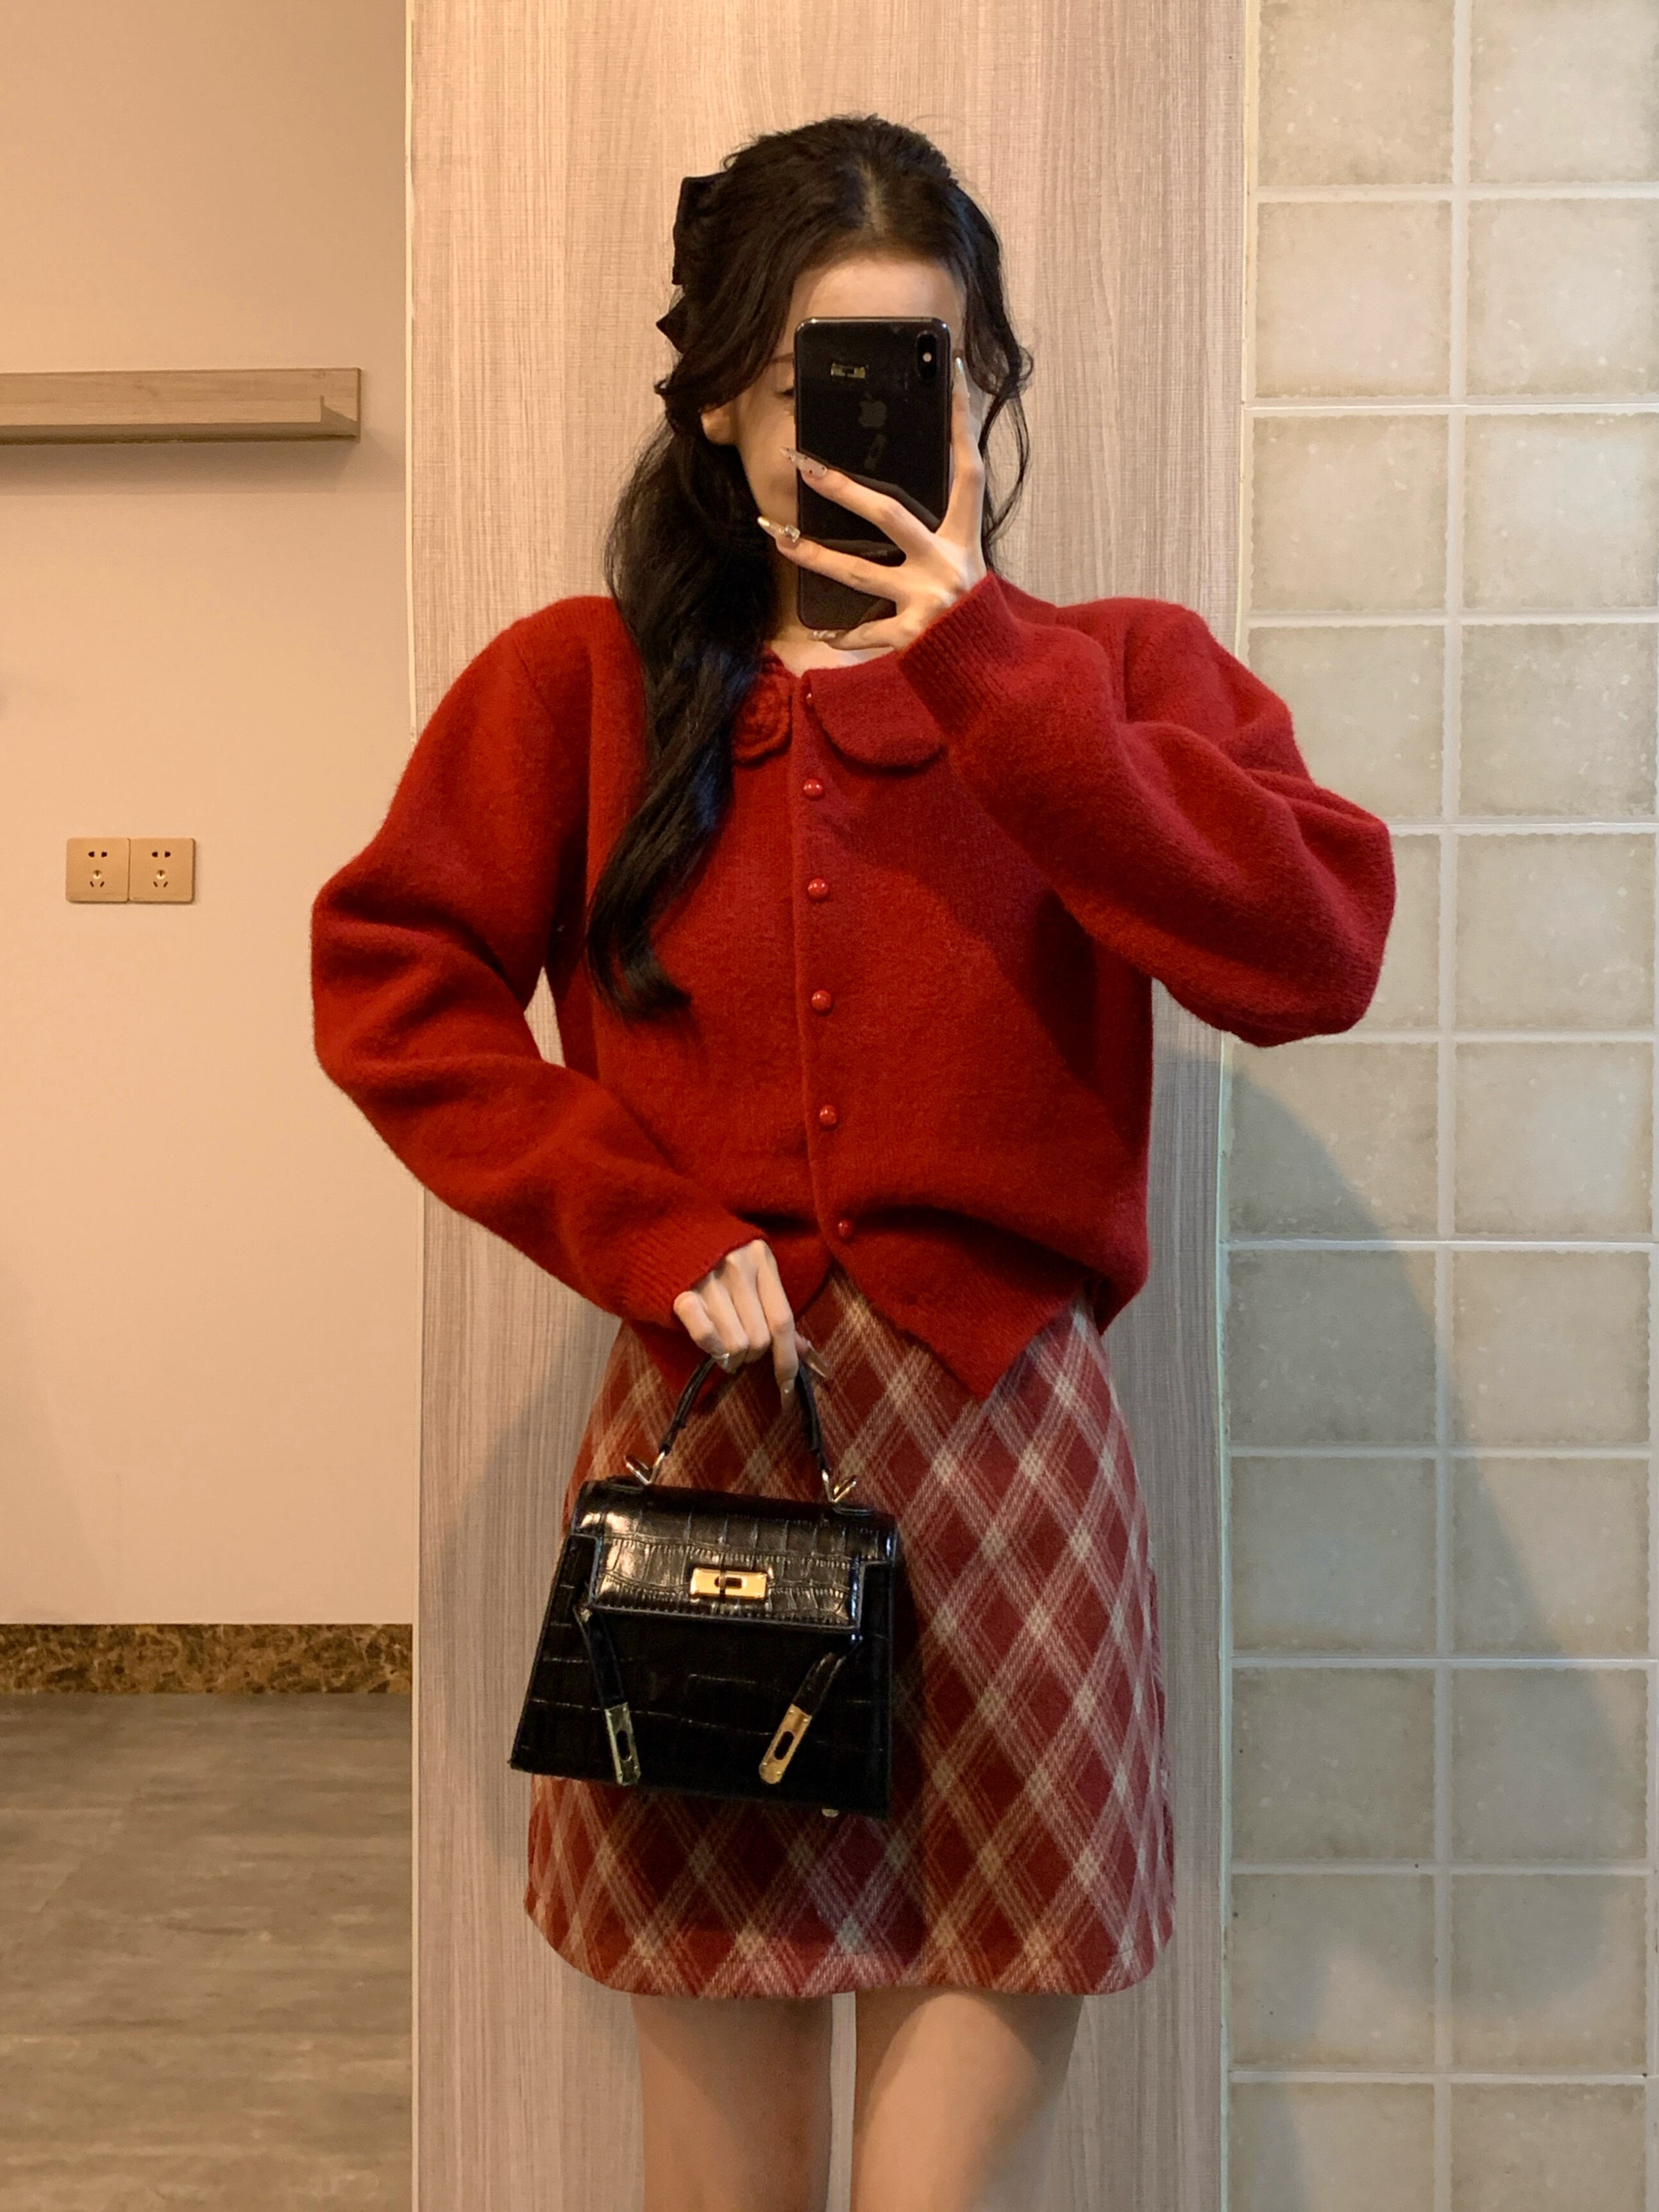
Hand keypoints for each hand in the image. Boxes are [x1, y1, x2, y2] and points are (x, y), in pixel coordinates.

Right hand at [673, 1238, 815, 1403]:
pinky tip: (710, 1346)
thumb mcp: (751, 1269)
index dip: (787, 1358)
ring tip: (724, 1350)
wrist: (662, 1229)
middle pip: (759, 1338)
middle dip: (752, 1356)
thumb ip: (774, 1306)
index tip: (787, 1385)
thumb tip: (804, 1350)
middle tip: (741, 1352)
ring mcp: (708, 1278)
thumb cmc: (713, 1255)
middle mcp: (738, 1267)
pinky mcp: (680, 1292)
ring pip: (736, 1343)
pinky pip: (706, 1336)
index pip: (783, 1320)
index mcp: (761, 1259)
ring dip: (731, 1358)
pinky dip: (711, 1348)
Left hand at [757, 355, 987, 652]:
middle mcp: (946, 564)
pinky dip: (844, 634)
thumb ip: (936, 536)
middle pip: (889, 515)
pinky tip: (819, 630)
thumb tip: (889, 507)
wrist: (990, 671)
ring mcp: (927, 601)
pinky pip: (867, 632)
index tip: (951, 376)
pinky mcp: (911, 637)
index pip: (967, 473)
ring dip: (815, 557)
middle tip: (804, 464)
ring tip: (781, 539)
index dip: (962, 425)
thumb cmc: (971, 615)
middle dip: (843, 489)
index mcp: (964, 540)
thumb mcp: (965, 566)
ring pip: (859, 574)